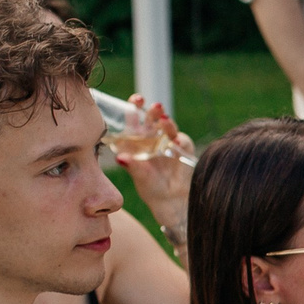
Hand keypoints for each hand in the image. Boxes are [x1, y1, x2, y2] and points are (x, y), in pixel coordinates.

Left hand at [115, 101, 196, 233]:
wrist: (173, 202)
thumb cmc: (151, 189)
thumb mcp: (140, 178)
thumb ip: (132, 167)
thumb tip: (120, 158)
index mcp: (136, 142)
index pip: (133, 121)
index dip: (133, 109)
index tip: (134, 100)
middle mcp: (151, 139)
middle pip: (151, 118)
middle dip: (152, 110)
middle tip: (153, 105)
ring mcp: (168, 143)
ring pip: (167, 126)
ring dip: (166, 122)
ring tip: (163, 120)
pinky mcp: (183, 149)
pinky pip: (182, 140)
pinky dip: (179, 139)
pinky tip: (176, 140)